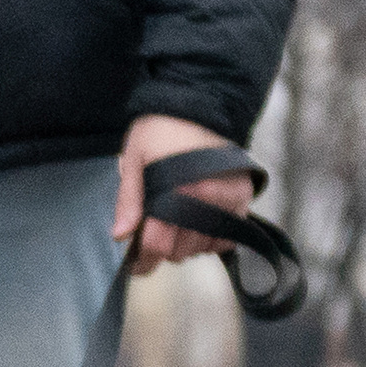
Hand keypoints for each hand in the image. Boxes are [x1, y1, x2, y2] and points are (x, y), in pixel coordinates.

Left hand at [111, 114, 254, 277]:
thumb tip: (121, 236)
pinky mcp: (244, 195)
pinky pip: (227, 237)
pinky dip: (210, 239)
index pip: (158, 244)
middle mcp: (209, 196)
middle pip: (180, 251)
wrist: (201, 103)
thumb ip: (129, 200)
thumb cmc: (161, 129)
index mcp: (177, 188)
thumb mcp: (135, 159)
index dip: (142, 259)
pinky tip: (196, 226)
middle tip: (153, 235)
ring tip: (174, 226)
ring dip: (186, 245)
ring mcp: (230, 197)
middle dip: (162, 249)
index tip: (135, 263)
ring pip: (203, 247)